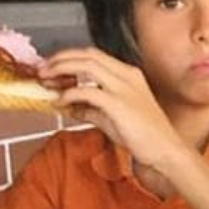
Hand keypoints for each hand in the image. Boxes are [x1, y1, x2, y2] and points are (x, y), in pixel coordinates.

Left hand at [39, 48, 184, 171]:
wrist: (166, 153)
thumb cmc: (147, 138)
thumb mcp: (114, 119)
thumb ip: (92, 110)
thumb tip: (71, 107)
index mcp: (130, 75)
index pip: (94, 55)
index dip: (69, 57)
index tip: (52, 66)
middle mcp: (127, 76)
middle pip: (87, 55)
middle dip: (60, 59)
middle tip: (42, 69)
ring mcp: (124, 89)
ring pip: (86, 66)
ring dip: (61, 70)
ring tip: (46, 80)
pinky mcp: (119, 104)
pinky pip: (87, 92)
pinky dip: (69, 95)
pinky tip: (60, 102)